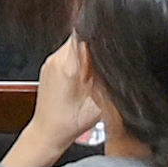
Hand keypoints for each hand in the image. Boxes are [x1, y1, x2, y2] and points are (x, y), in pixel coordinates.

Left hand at [3, 30, 100, 166]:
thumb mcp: (99, 105)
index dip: (102, 36)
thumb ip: (109, 82)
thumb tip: (119, 65)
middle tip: (101, 68)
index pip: (86, 34)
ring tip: (91, 75)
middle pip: (81, 36)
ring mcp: (50, 62)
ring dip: (88, 53)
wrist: (48, 133)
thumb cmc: (69, 123)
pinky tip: (83, 78)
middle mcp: (56, 60)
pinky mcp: (50, 66)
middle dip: (96, 46)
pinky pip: (67, 52)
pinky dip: (79, 60)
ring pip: (75, 43)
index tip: (111, 45)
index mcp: (68, 66)